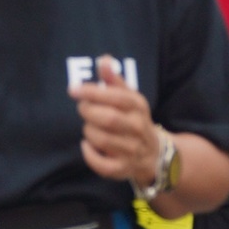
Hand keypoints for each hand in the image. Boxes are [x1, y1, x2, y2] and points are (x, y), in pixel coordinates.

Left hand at [74, 55, 162, 186]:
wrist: (154, 153)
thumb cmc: (133, 119)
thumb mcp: (129, 97)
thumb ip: (113, 79)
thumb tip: (104, 59)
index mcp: (138, 107)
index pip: (116, 97)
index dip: (92, 92)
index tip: (74, 89)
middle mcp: (138, 127)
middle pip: (108, 119)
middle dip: (88, 112)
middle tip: (83, 108)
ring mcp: (132, 150)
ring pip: (101, 139)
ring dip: (88, 131)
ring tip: (90, 126)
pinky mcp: (124, 168)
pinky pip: (102, 165)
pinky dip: (90, 155)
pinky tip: (87, 145)